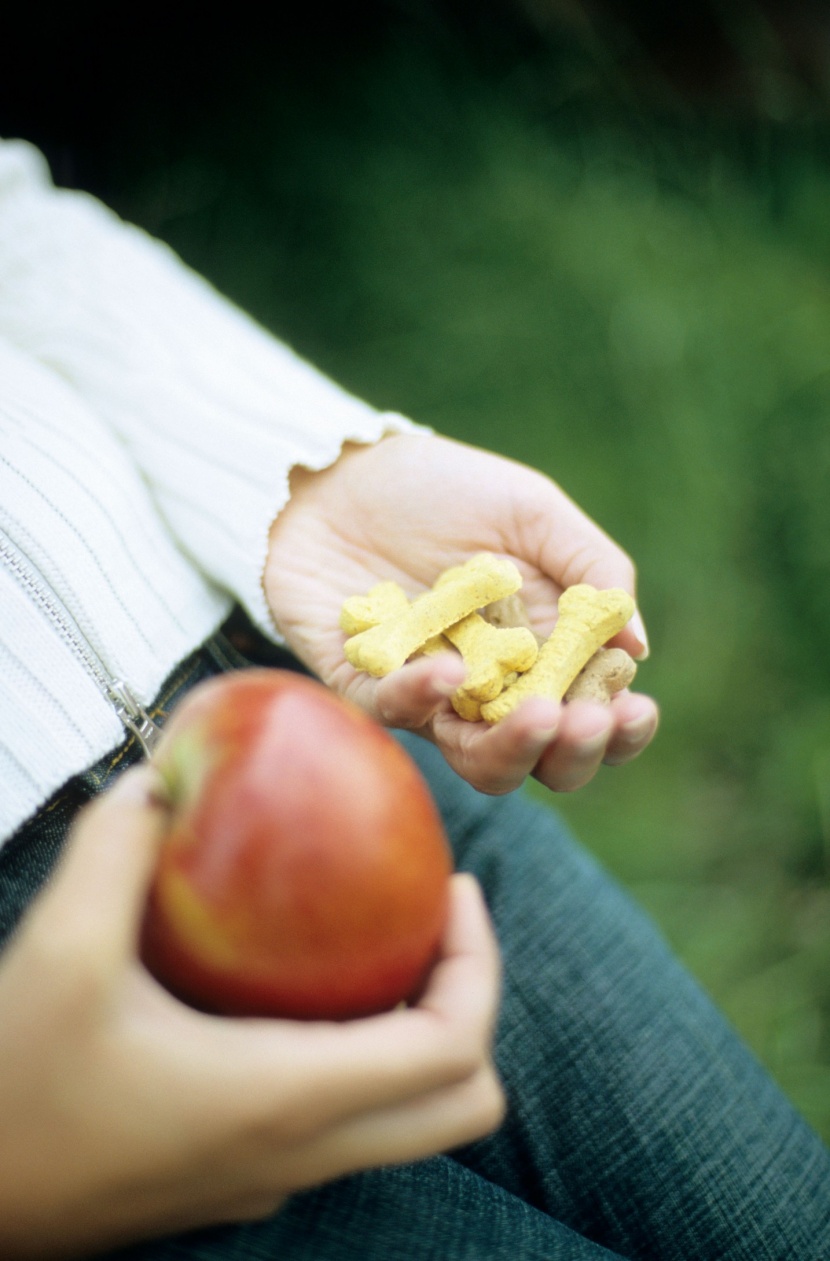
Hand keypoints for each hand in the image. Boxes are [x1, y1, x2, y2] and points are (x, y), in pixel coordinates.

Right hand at [0, 767, 502, 1258]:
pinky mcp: (239, 1178)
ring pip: (408, 1121)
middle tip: (428, 919)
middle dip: (471, 1002)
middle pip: (460, 1104)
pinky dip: (361, 1056)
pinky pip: (344, 1123)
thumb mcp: (58, 957)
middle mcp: (300, 1152)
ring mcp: (274, 1178)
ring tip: (371, 940)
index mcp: (286, 1099)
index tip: (453, 889)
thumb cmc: (13, 1093)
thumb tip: (158, 782)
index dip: (481, 964)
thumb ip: (114, 853)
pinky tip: (288, 988)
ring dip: (420, 1030)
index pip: (453, 1050)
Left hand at [266, 432, 658, 794]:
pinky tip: (447, 671)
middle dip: (573, 752)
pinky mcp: (364, 686)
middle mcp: (491, 689)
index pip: (594, 714)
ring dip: (511, 750)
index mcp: (543, 653)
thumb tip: (636, 646)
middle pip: (542, 758)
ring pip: (476, 760)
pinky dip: (423, 698)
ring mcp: (429, 695)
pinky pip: (394, 713)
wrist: (340, 469)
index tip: (634, 708)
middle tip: (584, 721)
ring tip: (537, 717)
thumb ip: (590, 567)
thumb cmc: (443, 489)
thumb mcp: (530, 511)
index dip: (621, 727)